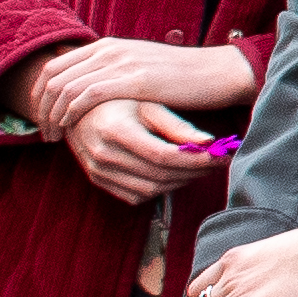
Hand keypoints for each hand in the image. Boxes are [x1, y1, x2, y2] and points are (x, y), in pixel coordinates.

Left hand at [24, 38, 252, 124]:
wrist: (218, 73)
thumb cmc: (184, 77)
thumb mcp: (141, 66)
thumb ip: (115, 71)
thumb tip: (93, 90)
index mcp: (107, 45)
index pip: (54, 65)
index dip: (39, 94)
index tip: (42, 118)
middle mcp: (107, 50)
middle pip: (51, 76)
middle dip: (39, 108)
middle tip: (42, 134)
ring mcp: (119, 63)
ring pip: (63, 87)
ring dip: (51, 116)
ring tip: (53, 138)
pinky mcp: (131, 80)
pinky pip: (84, 95)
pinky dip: (70, 114)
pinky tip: (71, 129)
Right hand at [64, 97, 224, 204]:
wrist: (76, 110)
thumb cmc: (119, 101)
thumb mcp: (148, 104)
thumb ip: (177, 126)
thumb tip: (209, 143)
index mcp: (115, 131)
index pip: (163, 156)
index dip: (196, 160)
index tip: (221, 155)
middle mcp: (103, 155)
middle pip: (159, 175)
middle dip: (195, 172)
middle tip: (219, 161)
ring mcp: (97, 171)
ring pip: (150, 190)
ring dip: (181, 182)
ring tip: (202, 168)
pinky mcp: (98, 180)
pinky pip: (135, 196)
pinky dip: (160, 189)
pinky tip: (176, 175)